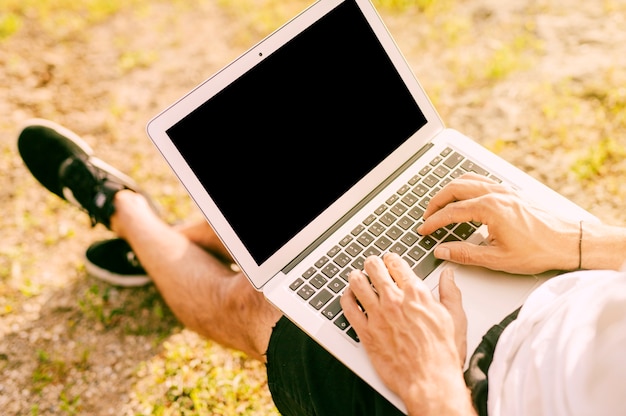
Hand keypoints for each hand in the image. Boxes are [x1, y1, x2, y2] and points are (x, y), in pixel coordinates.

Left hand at [341, 253, 473, 415]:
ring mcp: (377, 316)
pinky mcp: (366, 332)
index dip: (391, 259)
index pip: (396, 264)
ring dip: (356, 276)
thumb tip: (448, 276)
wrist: (430, 381)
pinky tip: (348, 297)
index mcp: (416, 294)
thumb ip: (450, 292)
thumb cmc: (442, 354)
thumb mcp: (455, 318)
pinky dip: (346, 298)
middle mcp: (394, 301)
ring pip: (357, 283)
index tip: (389, 260)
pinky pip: (348, 308)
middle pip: (374, 268)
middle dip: (372, 263)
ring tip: (357, 276)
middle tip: (371, 265)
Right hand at [417, 173, 580, 273]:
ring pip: (467, 180)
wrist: (568, 242)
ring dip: (449, 191)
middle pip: (454, 188)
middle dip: (436, 202)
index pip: (451, 212)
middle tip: (426, 217)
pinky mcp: (511, 192)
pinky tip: (464, 198)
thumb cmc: (539, 250)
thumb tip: (442, 251)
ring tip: (440, 206)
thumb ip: (464, 254)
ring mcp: (504, 190)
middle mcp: (495, 194)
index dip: (433, 222)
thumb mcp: (497, 258)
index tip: (424, 230)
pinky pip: (481, 180)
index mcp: (489, 208)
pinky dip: (465, 186)